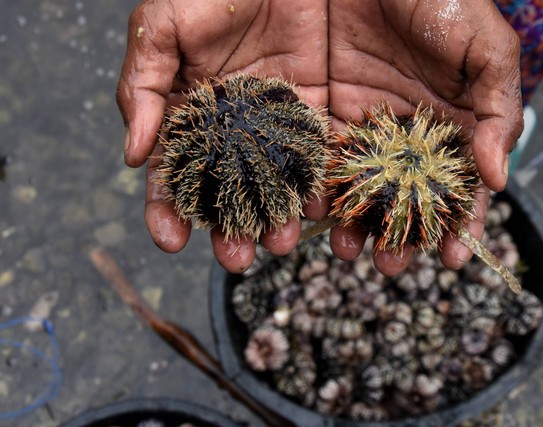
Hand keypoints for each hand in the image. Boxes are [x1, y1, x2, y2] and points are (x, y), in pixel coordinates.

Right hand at [116, 0, 328, 272]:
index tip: (172, 242)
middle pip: (227, 192)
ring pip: (274, 184)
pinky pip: (318, 154)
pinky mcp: (316, 110)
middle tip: (236, 259)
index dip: (167, 210)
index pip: (172, 172)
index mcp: (189, 113)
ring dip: (276, 218)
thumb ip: (142, 85)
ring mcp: (274, 123)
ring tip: (281, 242)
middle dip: (229, 230)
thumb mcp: (161, 25)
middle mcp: (231, 128)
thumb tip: (132, 157)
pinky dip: (318, 184)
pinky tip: (320, 208)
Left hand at [327, 0, 523, 275]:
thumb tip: (499, 178)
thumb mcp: (486, 46)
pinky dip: (315, 185)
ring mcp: (360, 121)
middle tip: (386, 265)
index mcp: (447, 122)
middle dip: (395, 234)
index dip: (458, 223)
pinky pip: (316, 154)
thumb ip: (497, 110)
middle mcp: (403, 131)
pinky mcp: (320, 105)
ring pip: (356, 184)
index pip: (457, 184)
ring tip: (345, 248)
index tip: (452, 259)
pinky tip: (313, 211)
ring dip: (352, 222)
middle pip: (401, 195)